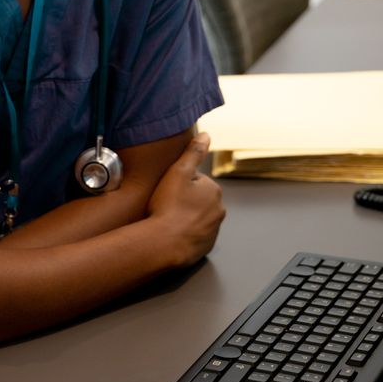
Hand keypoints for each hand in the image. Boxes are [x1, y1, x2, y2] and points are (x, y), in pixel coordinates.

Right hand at [147, 132, 224, 266]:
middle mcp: (219, 210)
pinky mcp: (206, 246)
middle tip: (165, 206)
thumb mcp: (178, 172)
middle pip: (198, 200)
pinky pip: (195, 235)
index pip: (196, 181)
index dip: (178, 184)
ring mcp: (213, 230)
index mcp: (214, 190)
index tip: (167, 192)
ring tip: (167, 220)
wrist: (163, 244)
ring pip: (197, 218)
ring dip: (185, 218)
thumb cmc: (168, 206)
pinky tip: (172, 233)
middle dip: (184, 201)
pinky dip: (186, 234)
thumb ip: (193, 152)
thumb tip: (206, 135)